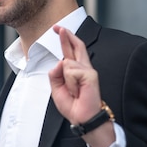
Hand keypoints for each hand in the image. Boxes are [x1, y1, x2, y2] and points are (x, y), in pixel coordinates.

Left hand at [49, 26, 114, 146]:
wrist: (83, 119)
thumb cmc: (73, 106)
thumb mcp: (57, 89)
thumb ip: (55, 74)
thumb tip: (60, 62)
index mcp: (75, 70)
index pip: (70, 50)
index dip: (65, 39)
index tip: (58, 29)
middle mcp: (83, 67)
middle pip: (75, 45)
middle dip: (65, 36)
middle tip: (57, 27)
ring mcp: (88, 70)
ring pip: (66, 63)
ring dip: (65, 81)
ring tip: (73, 92)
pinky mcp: (91, 74)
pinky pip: (71, 71)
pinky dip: (70, 83)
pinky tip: (77, 91)